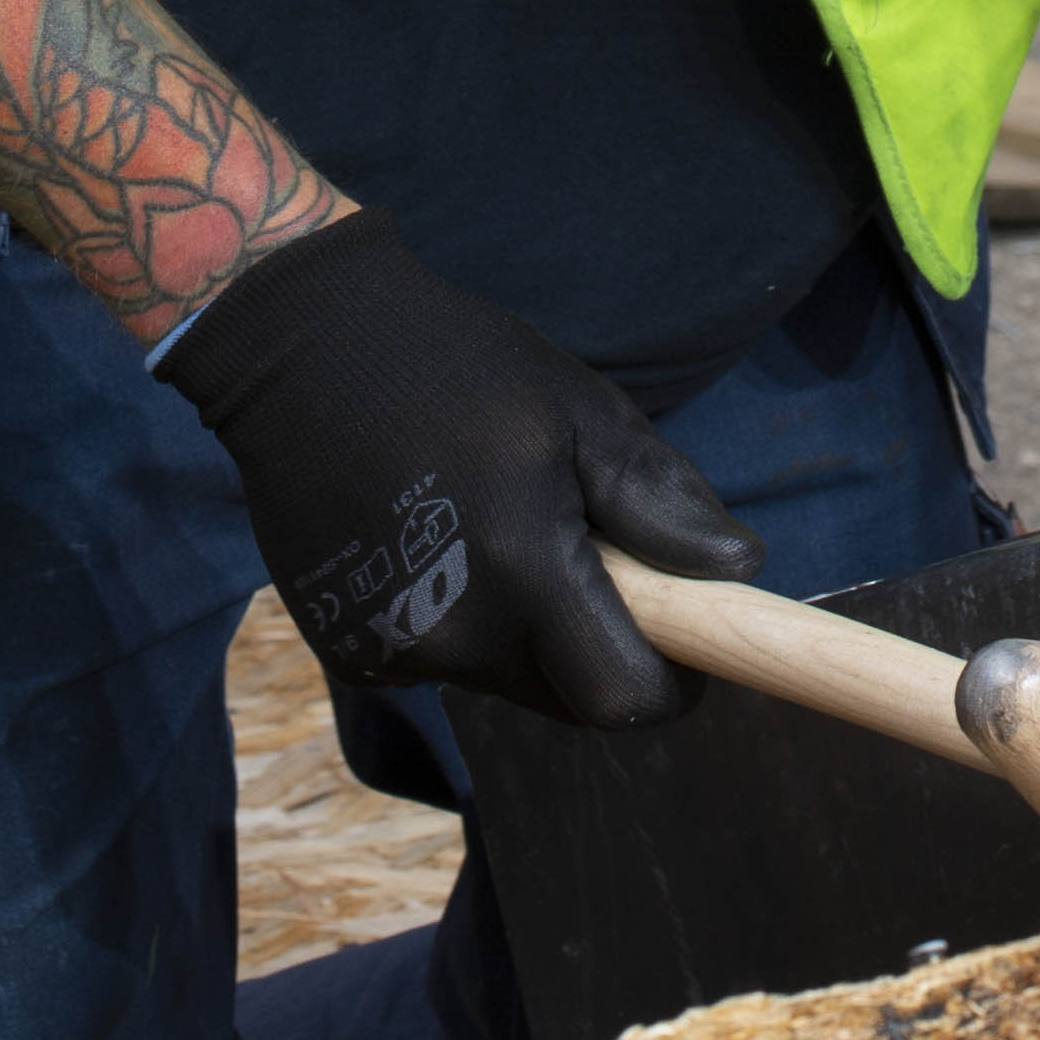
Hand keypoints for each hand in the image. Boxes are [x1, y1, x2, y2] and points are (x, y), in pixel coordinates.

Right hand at [157, 214, 758, 728]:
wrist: (300, 343)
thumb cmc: (456, 365)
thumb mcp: (576, 409)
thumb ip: (658, 501)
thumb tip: (739, 573)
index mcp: (520, 571)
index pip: (623, 697)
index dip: (671, 680)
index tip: (689, 641)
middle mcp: (452, 634)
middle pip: (565, 696)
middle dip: (599, 646)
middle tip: (589, 553)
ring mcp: (390, 649)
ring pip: (503, 678)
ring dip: (526, 630)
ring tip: (497, 523)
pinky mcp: (346, 649)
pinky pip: (439, 660)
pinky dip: (459, 619)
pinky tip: (432, 536)